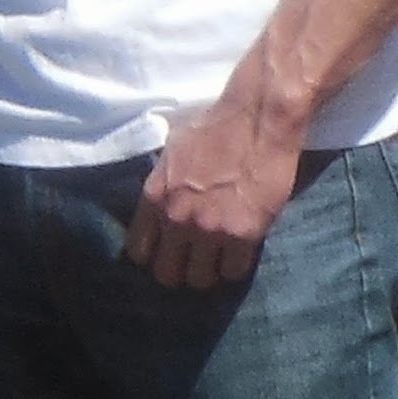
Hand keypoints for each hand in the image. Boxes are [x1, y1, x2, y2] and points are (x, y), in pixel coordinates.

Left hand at [124, 107, 302, 290]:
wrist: (257, 118)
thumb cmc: (215, 125)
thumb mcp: (173, 150)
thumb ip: (163, 185)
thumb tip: (158, 208)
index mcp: (156, 196)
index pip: (139, 251)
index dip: (154, 254)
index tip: (167, 251)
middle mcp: (177, 219)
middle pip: (168, 274)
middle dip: (180, 269)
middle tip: (194, 259)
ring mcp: (210, 230)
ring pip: (201, 280)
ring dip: (209, 271)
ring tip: (218, 257)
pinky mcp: (243, 235)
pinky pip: (234, 272)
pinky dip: (236, 265)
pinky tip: (240, 250)